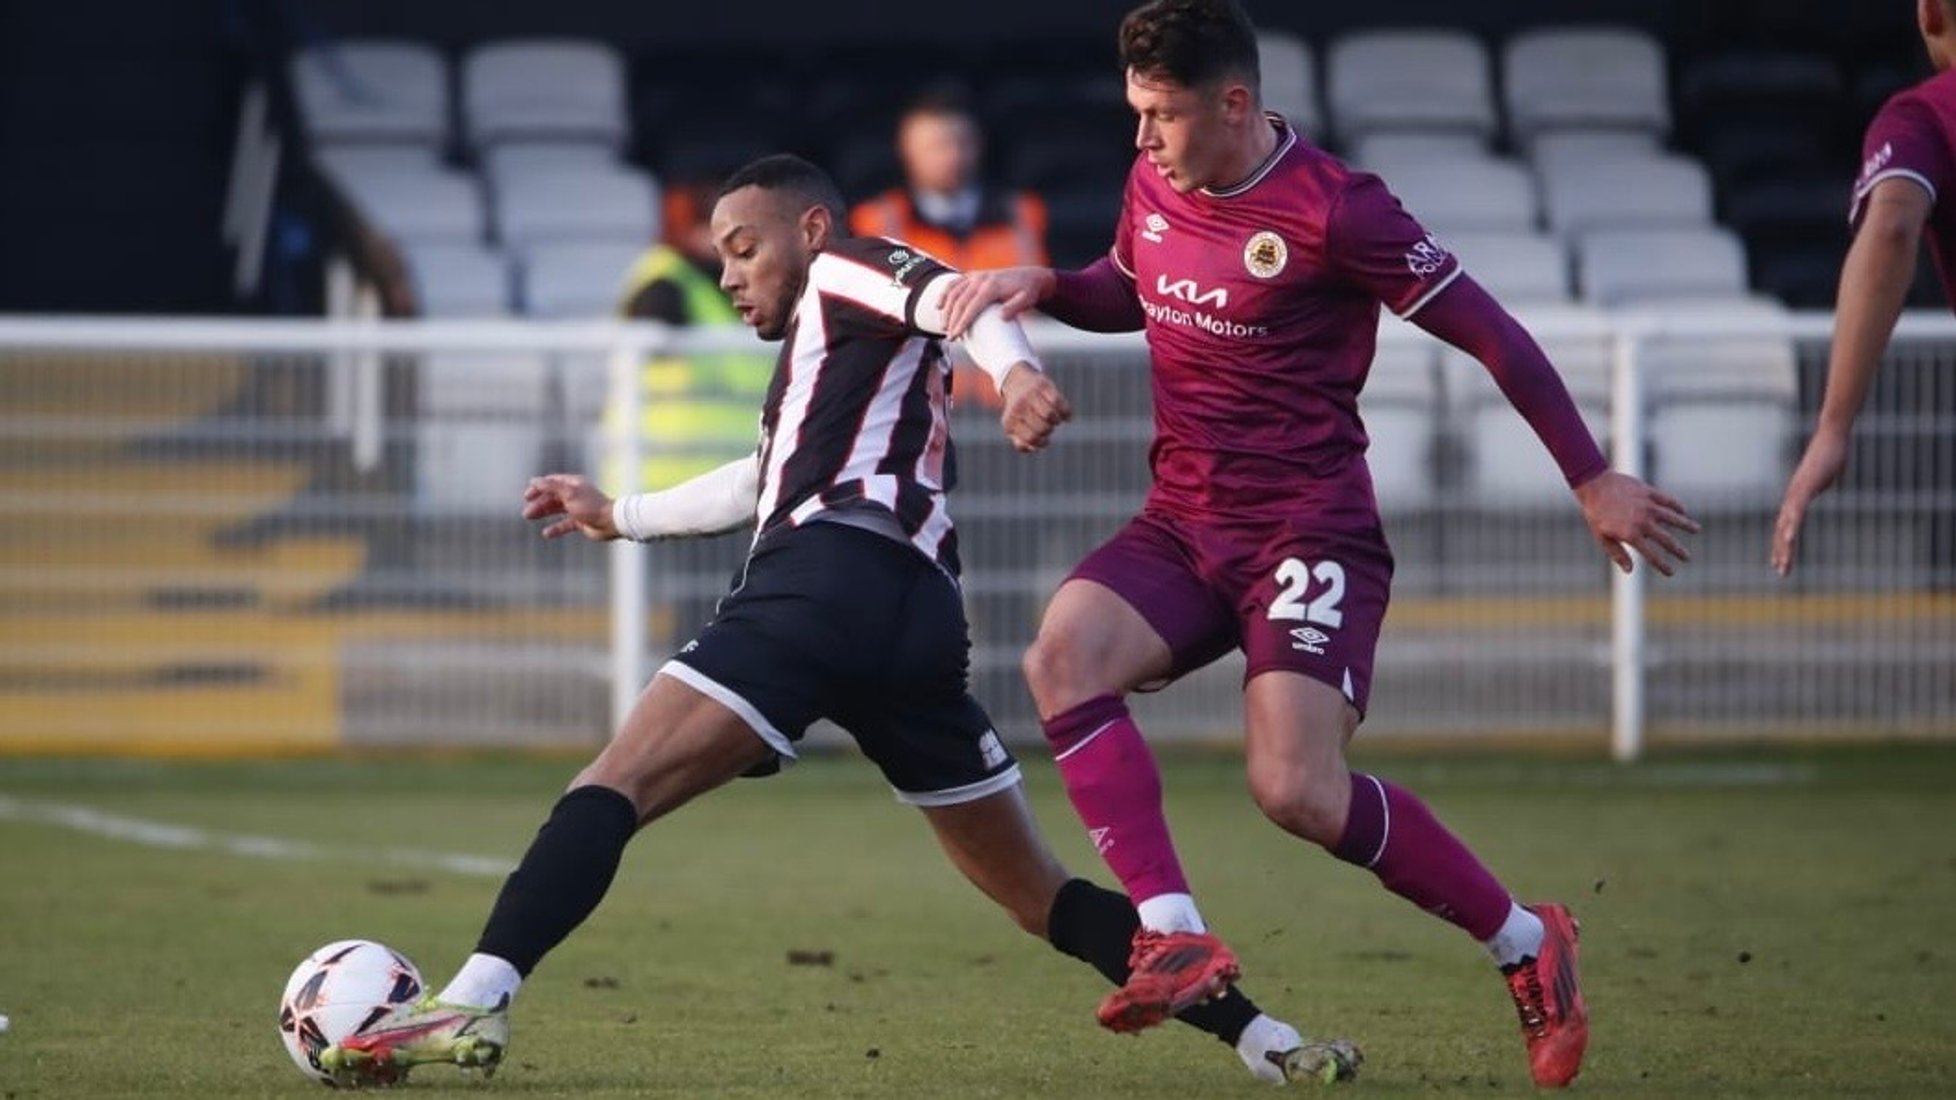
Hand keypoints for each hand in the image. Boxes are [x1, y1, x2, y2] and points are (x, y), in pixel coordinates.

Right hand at [522, 474, 618, 540]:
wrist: (610, 522)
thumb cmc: (591, 505)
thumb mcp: (568, 493)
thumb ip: (550, 487)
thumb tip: (534, 480)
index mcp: (573, 484)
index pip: (552, 482)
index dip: (538, 488)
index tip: (527, 496)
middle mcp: (575, 494)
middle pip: (552, 497)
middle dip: (538, 503)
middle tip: (527, 513)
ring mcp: (578, 508)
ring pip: (556, 509)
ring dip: (543, 513)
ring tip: (530, 518)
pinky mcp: (581, 522)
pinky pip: (565, 524)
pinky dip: (555, 528)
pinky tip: (547, 533)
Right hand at [941, 267, 1054, 337]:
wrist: (1031, 277)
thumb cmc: (1028, 291)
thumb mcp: (1027, 299)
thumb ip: (1015, 307)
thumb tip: (1002, 317)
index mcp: (991, 286)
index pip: (971, 306)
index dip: (961, 322)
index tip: (955, 337)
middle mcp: (981, 279)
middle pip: (959, 301)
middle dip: (951, 320)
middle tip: (949, 337)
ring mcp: (975, 276)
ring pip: (953, 292)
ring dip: (946, 310)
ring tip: (943, 327)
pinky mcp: (973, 276)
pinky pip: (954, 283)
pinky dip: (944, 294)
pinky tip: (938, 306)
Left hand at [998, 362, 1071, 452]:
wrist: (1016, 380)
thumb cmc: (1018, 410)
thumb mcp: (1014, 426)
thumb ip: (1020, 442)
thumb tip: (1033, 448)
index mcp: (1010, 421)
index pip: (1031, 438)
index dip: (1042, 442)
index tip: (1045, 439)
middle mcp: (1018, 407)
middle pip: (1042, 427)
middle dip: (1049, 430)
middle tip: (1048, 426)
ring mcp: (1029, 395)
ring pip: (1049, 414)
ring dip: (1057, 421)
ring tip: (1055, 420)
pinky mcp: (1042, 385)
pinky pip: (1057, 401)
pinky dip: (1066, 411)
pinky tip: (1066, 416)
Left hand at [1573, 471, 1698, 575]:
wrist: (1594, 485)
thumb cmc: (1595, 514)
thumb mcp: (1602, 537)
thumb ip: (1617, 554)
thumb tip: (1630, 571)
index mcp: (1631, 535)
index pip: (1652, 555)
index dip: (1663, 566)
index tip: (1671, 572)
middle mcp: (1643, 522)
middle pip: (1667, 540)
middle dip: (1678, 551)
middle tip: (1687, 558)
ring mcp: (1648, 506)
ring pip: (1673, 517)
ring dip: (1686, 525)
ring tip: (1697, 530)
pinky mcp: (1649, 492)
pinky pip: (1668, 500)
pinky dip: (1677, 506)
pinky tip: (1683, 511)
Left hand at [1771, 426, 1848, 576]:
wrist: (1832, 436)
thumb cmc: (1830, 455)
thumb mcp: (1825, 479)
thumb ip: (1819, 487)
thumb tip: (1820, 489)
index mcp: (1797, 498)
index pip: (1786, 525)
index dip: (1783, 544)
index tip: (1780, 561)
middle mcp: (1793, 497)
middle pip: (1783, 529)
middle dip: (1782, 551)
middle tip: (1781, 571)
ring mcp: (1797, 492)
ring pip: (1787, 523)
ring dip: (1785, 545)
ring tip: (1783, 564)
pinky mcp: (1805, 486)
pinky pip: (1797, 509)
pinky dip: (1792, 524)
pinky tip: (1788, 538)